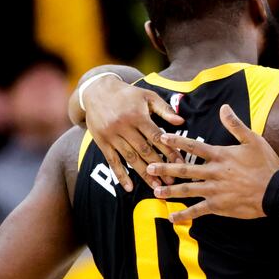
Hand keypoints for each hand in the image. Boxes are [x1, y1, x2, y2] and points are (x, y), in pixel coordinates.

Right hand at [82, 75, 184, 191]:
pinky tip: (129, 187)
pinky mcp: (102, 142)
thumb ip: (165, 109)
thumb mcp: (147, 96)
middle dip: (159, 167)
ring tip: (156, 187)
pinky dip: (120, 175)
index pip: (157, 137)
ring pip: (130, 158)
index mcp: (138, 116)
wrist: (97, 91)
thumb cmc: (128, 94)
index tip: (180, 164)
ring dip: (144, 174)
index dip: (169, 151)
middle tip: (171, 181)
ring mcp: (112, 136)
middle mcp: (124, 127)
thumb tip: (181, 121)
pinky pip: (112, 161)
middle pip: (145, 150)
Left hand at [146, 104, 278, 221]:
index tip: (161, 138)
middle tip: (149, 166)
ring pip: (187, 190)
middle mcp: (214, 172)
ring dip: (170, 191)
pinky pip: (197, 211)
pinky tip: (172, 217)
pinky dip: (184, 214)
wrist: (276, 191)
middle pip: (185, 169)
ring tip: (155, 190)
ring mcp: (214, 190)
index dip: (177, 142)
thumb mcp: (253, 140)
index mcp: (220, 155)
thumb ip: (235, 124)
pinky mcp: (218, 206)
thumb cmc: (266, 164)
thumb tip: (224, 107)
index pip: (194, 146)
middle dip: (165, 167)